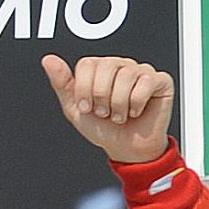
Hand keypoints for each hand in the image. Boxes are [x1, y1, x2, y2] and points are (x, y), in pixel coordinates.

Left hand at [40, 54, 172, 163]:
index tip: (87, 107)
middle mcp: (120, 65)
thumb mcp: (75, 109)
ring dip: (118, 103)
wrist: (125, 149)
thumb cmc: (102, 128)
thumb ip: (62, 83)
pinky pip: (146, 82)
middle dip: (100, 97)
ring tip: (119, 115)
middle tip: (104, 112)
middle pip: (106, 66)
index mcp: (100, 69)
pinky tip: (136, 111)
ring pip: (126, 75)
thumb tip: (48, 59)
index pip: (87, 63)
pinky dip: (136, 103)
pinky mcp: (160, 80)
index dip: (84, 89)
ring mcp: (141, 71)